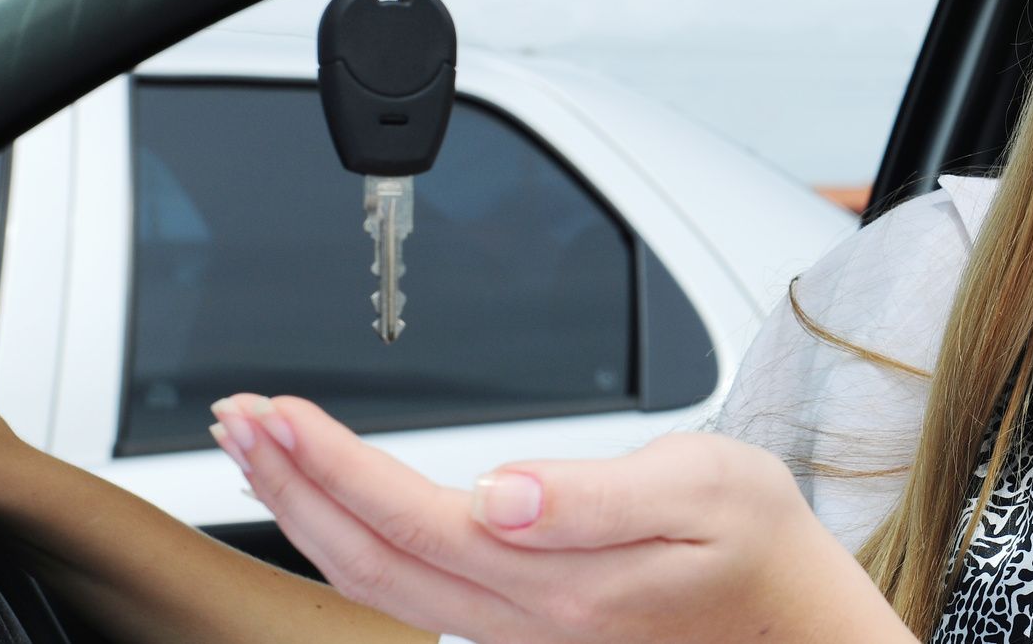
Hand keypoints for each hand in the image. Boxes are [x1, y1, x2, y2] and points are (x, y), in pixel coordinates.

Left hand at [211, 394, 914, 643]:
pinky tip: (328, 503)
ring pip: (376, 577)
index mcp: (559, 580)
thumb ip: (599, 497)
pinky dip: (347, 536)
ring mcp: (514, 628)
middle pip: (368, 554)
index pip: (411, 517)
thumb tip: (501, 492)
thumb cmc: (761, 554)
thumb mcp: (709, 493)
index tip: (277, 411)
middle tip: (235, 416)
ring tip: (255, 446)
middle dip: (290, 482)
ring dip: (304, 509)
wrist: (797, 628)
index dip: (332, 465)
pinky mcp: (519, 623)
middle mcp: (522, 618)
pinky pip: (405, 586)